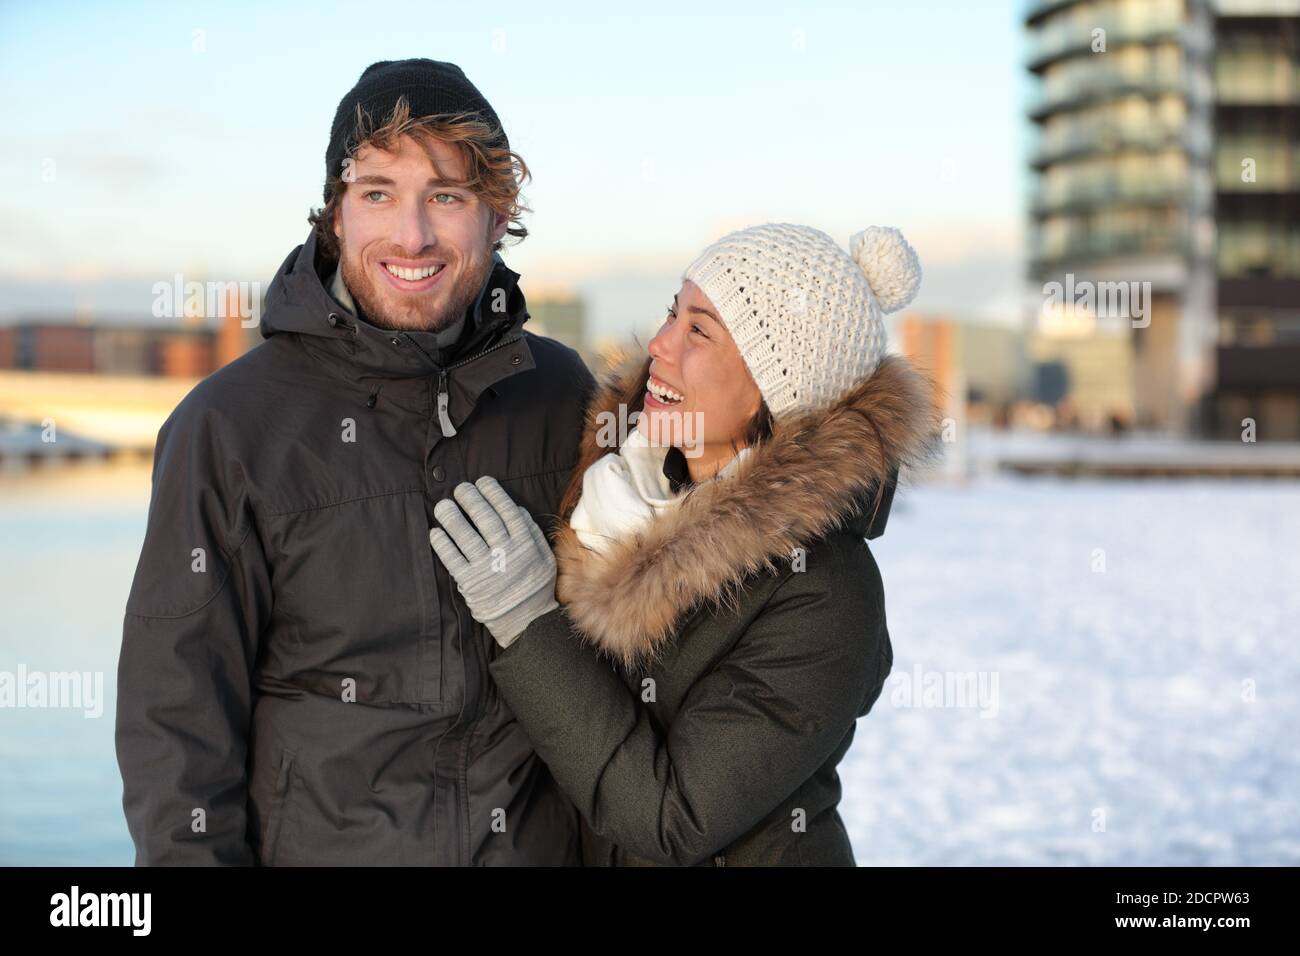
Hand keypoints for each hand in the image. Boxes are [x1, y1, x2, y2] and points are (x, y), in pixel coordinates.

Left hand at [429, 476, 557, 648]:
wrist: (527, 622)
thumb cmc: (535, 588)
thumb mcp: (545, 558)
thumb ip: (533, 533)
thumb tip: (518, 509)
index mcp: (525, 544)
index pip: (507, 511)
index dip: (493, 493)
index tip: (483, 482)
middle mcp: (506, 553)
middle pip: (485, 519)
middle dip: (471, 499)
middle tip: (460, 488)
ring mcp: (487, 568)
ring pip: (465, 536)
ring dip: (452, 518)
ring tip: (443, 506)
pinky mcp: (471, 583)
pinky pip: (453, 560)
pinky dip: (443, 545)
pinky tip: (436, 533)